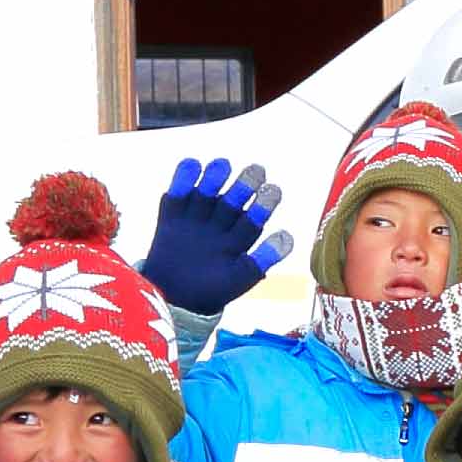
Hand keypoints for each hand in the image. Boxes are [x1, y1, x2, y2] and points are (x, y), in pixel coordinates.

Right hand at [137, 156, 291, 317]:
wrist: (173, 297)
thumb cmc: (212, 289)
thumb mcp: (240, 277)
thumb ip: (262, 259)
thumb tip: (288, 237)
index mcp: (241, 236)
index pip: (256, 216)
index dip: (265, 203)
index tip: (274, 190)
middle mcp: (222, 221)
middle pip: (235, 198)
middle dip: (245, 184)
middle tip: (257, 170)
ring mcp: (198, 215)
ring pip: (209, 191)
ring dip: (216, 177)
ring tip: (223, 166)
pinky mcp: (174, 212)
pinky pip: (179, 191)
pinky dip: (184, 176)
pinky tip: (193, 165)